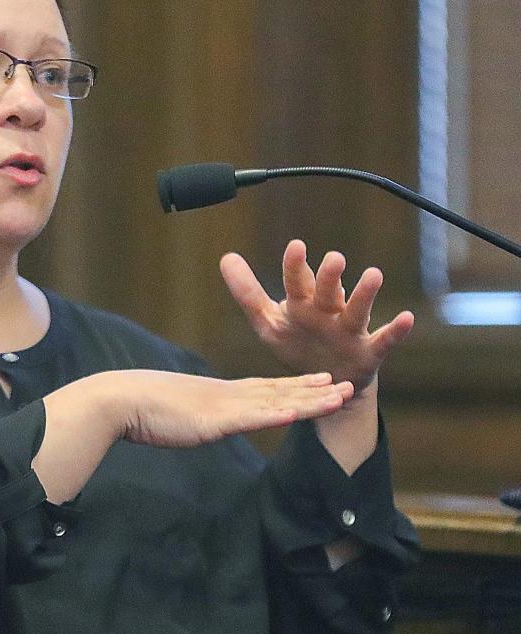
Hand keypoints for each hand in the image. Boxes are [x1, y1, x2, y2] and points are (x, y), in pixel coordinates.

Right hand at [35, 368, 352, 503]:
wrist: (117, 400)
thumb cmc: (138, 407)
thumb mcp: (175, 411)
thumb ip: (192, 415)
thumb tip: (197, 422)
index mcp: (217, 393)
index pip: (265, 388)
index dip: (296, 385)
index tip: (322, 380)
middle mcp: (226, 395)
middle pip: (279, 392)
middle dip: (316, 391)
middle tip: (348, 386)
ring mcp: (221, 406)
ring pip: (275, 403)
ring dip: (310, 400)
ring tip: (341, 395)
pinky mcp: (211, 419)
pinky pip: (249, 418)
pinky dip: (274, 414)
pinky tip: (297, 412)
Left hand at [219, 240, 413, 390]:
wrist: (324, 388)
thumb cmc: (298, 345)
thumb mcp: (268, 322)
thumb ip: (248, 292)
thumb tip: (225, 256)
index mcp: (302, 304)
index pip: (297, 282)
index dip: (295, 265)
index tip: (295, 245)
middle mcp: (327, 311)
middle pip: (327, 291)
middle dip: (329, 276)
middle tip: (333, 258)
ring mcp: (349, 330)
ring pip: (358, 309)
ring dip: (365, 293)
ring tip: (373, 274)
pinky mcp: (368, 353)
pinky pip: (384, 340)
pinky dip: (396, 330)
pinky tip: (407, 318)